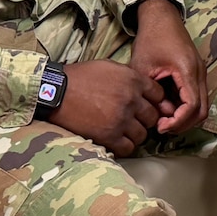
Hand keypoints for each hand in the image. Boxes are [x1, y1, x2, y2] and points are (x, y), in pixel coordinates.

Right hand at [48, 60, 165, 156]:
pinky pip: (127, 148)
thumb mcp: (110, 67)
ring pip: (142, 134)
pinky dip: (124, 146)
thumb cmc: (81, 76)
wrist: (57, 91)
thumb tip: (142, 88)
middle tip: (135, 120)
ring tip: (124, 131)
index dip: (154, 102)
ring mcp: (121, 119)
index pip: (159, 95)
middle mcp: (131, 100)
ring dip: (135, 134)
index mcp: (133, 80)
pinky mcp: (108, 135)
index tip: (146, 106)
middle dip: (145, 119)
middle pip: (153, 116)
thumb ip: (130, 77)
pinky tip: (116, 140)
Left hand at [129, 0, 208, 134]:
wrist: (161, 18)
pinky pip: (196, 96)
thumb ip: (151, 94)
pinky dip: (184, 107)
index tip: (160, 127)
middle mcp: (199, 73)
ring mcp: (200, 73)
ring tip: (162, 118)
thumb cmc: (151, 39)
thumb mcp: (143, 68)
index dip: (177, 122)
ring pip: (201, 105)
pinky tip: (166, 106)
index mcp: (187, 71)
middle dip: (183, 124)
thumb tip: (159, 116)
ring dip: (184, 116)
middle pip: (201, 111)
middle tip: (162, 127)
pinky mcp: (196, 72)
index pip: (191, 107)